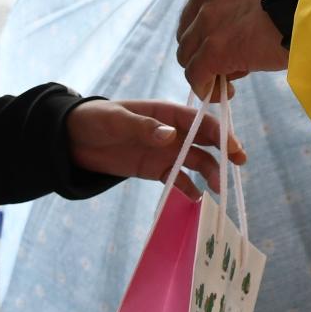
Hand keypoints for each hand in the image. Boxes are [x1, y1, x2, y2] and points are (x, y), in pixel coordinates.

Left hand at [68, 98, 245, 196]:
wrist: (72, 139)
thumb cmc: (95, 119)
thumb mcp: (116, 120)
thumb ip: (143, 126)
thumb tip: (170, 135)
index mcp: (165, 113)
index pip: (199, 120)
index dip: (218, 131)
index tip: (233, 146)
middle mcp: (171, 132)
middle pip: (204, 141)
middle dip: (223, 151)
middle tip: (238, 165)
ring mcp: (165, 151)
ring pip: (195, 161)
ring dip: (209, 172)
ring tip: (217, 187)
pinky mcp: (155, 169)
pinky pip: (177, 179)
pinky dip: (188, 187)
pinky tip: (196, 198)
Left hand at [176, 0, 287, 97]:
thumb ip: (245, 0)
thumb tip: (243, 26)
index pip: (196, 11)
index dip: (208, 33)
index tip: (225, 45)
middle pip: (188, 33)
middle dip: (204, 52)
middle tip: (230, 65)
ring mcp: (206, 22)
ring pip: (188, 56)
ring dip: (207, 71)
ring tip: (231, 80)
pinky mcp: (214, 50)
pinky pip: (196, 76)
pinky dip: (206, 88)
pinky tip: (226, 93)